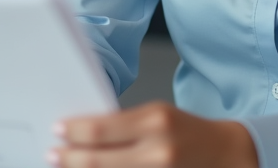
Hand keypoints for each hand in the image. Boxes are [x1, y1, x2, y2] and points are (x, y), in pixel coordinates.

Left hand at [50, 102, 258, 167]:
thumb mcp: (157, 115)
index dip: (73, 131)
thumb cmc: (187, 130)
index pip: (100, 129)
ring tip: (66, 166)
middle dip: (70, 158)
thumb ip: (124, 124)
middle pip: (98, 159)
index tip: (57, 129)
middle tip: (52, 154)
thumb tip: (84, 132)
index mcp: (155, 121)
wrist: (225, 153)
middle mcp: (157, 150)